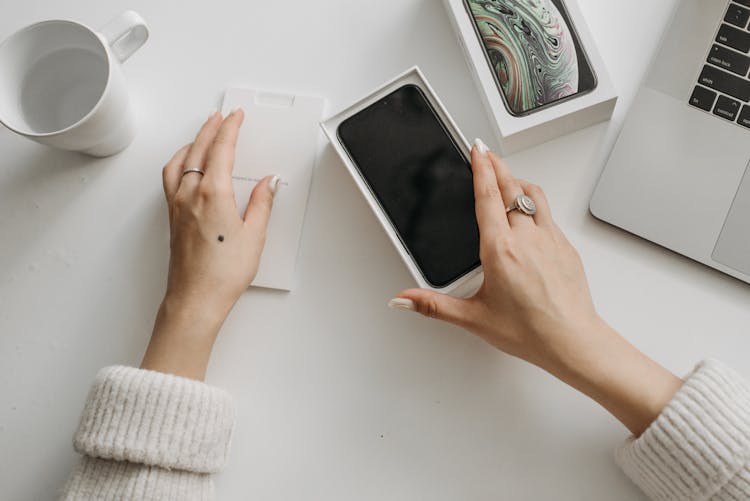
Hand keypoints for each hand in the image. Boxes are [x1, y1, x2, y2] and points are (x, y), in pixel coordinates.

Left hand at [141, 109, 278, 379]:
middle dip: (212, 128)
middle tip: (223, 117)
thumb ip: (261, 204)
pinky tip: (184, 163)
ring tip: (203, 133)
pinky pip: (171, 176)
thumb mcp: (254, 236)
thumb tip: (267, 183)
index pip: (222, 149)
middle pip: (199, 148)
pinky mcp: (172, 216)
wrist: (195, 299)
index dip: (231, 128)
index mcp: (214, 193)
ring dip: (193, 141)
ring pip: (181, 159)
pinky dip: (179, 159)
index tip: (237, 117)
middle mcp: (190, 194)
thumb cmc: (222, 274)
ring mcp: (177, 204)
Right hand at [392, 139, 681, 435]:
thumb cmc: (530, 331)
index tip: (476, 150)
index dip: (481, 168)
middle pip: (510, 187)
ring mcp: (550, 239)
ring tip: (507, 175)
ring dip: (518, 180)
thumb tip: (404, 300)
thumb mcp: (473, 318)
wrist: (573, 341)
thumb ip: (434, 306)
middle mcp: (527, 237)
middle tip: (486, 153)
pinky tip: (530, 212)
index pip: (487, 197)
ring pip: (534, 195)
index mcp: (500, 249)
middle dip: (497, 166)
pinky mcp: (566, 247)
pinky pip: (549, 213)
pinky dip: (535, 202)